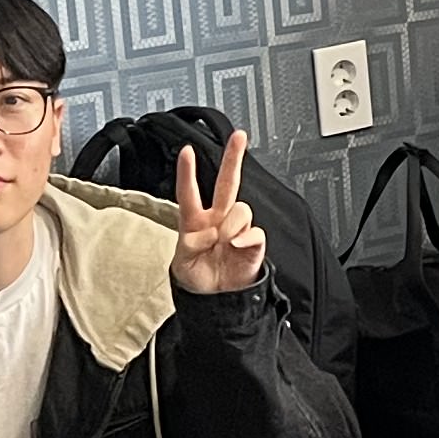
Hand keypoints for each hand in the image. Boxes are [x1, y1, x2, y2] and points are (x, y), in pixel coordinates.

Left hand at [170, 131, 269, 293]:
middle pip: (227, 183)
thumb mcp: (182, 264)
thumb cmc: (197, 279)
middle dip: (234, 158)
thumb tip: (213, 232)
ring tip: (224, 242)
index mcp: (196, 223)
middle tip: (239, 136)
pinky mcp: (253, 244)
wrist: (217, 301)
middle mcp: (218, 221)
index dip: (188, 173)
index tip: (186, 151)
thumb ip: (192, 245)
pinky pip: (256, 232)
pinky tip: (237, 245)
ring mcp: (237, 230)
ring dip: (232, 224)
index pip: (190, 193)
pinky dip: (247, 237)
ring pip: (242, 209)